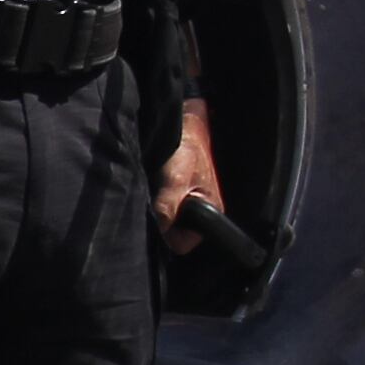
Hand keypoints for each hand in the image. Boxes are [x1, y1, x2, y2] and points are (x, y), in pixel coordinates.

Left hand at [155, 100, 227, 252]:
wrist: (184, 121)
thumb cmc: (184, 146)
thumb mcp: (174, 179)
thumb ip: (168, 208)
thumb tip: (162, 229)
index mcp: (210, 208)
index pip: (184, 243)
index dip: (169, 233)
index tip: (160, 215)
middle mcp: (201, 208)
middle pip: (174, 232)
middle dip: (162, 221)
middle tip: (155, 197)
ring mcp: (190, 200)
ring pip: (167, 219)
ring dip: (157, 208)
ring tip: (155, 187)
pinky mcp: (179, 191)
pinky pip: (164, 206)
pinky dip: (155, 198)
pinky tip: (154, 184)